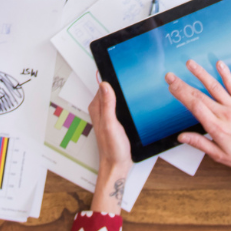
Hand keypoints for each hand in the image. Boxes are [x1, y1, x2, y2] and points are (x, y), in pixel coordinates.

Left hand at [89, 82, 132, 213]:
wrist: (117, 165)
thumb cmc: (112, 148)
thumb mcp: (111, 125)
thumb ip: (108, 105)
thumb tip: (105, 85)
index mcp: (97, 107)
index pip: (103, 84)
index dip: (111, 74)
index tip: (120, 64)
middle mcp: (101, 109)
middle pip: (110, 89)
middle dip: (118, 81)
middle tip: (130, 71)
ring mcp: (108, 114)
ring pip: (116, 97)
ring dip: (123, 91)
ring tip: (133, 83)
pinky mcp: (116, 120)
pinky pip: (120, 105)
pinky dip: (126, 101)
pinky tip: (133, 102)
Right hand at [168, 60, 230, 179]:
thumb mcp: (220, 156)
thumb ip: (200, 143)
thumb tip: (182, 137)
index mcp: (217, 128)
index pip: (194, 106)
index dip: (181, 94)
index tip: (171, 87)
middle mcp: (225, 114)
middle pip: (199, 95)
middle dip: (182, 84)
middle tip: (170, 76)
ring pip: (214, 86)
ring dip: (201, 74)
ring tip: (190, 64)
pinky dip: (226, 74)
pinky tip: (219, 64)